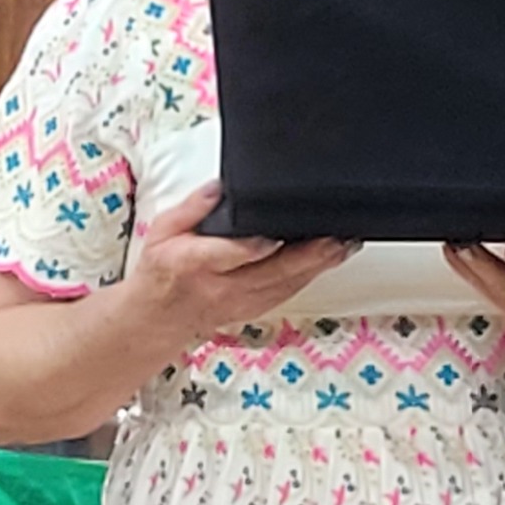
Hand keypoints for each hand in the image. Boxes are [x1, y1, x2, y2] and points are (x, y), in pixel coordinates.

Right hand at [127, 185, 350, 335]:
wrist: (159, 317)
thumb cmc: (162, 269)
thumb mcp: (162, 230)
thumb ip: (191, 208)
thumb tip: (219, 187)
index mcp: (194, 264)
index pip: (229, 256)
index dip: (255, 248)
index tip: (277, 236)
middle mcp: (222, 287)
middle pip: (271, 273)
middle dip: (308, 256)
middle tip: (336, 238)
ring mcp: (241, 302)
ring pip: (286, 285)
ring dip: (318, 266)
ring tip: (345, 244)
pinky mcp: (255, 309)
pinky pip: (288, 293)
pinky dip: (311, 276)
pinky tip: (330, 260)